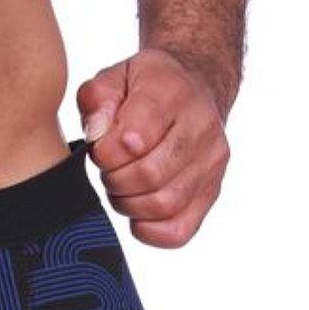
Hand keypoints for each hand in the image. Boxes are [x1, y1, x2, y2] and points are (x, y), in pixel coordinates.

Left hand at [75, 47, 230, 248]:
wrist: (194, 86)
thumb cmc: (142, 88)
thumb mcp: (113, 78)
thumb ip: (96, 99)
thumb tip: (98, 133)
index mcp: (171, 92)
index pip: (132, 139)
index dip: (104, 153)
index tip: (100, 148)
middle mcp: (201, 125)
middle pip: (148, 175)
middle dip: (114, 179)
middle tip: (109, 169)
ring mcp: (212, 161)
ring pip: (163, 204)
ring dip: (128, 204)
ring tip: (122, 186)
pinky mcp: (212, 190)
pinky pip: (179, 231)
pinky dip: (148, 231)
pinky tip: (137, 210)